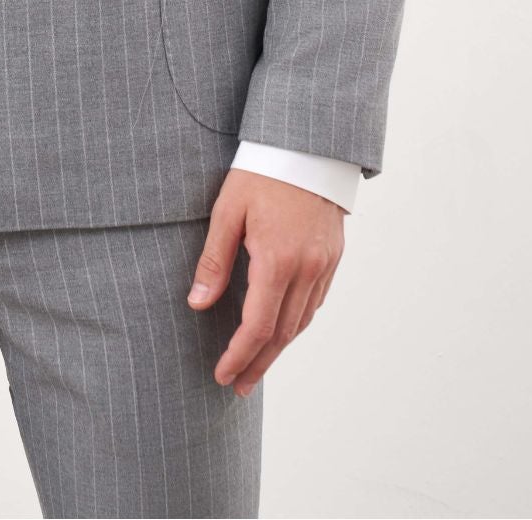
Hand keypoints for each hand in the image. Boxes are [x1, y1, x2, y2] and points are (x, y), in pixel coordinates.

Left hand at [186, 168, 344, 393]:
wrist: (307, 145)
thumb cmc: (261, 173)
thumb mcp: (228, 210)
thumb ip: (214, 260)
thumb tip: (198, 304)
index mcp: (277, 259)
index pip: (257, 325)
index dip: (238, 355)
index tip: (222, 374)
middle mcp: (306, 268)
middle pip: (282, 333)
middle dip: (258, 363)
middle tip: (238, 386)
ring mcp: (324, 264)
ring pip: (302, 321)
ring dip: (278, 348)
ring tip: (256, 365)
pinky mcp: (333, 256)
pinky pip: (315, 301)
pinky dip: (297, 322)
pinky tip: (282, 329)